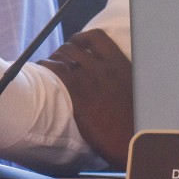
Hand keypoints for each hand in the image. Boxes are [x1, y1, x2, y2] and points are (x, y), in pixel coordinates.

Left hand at [39, 29, 132, 168]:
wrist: (133, 141)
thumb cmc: (136, 121)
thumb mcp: (135, 91)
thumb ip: (121, 77)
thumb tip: (111, 78)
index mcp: (119, 64)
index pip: (96, 37)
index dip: (81, 38)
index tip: (76, 44)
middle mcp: (103, 68)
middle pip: (73, 47)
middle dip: (63, 51)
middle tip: (59, 61)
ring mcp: (90, 80)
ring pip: (62, 57)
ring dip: (52, 60)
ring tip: (48, 68)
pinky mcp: (78, 96)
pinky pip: (56, 72)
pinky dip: (46, 68)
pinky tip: (42, 74)